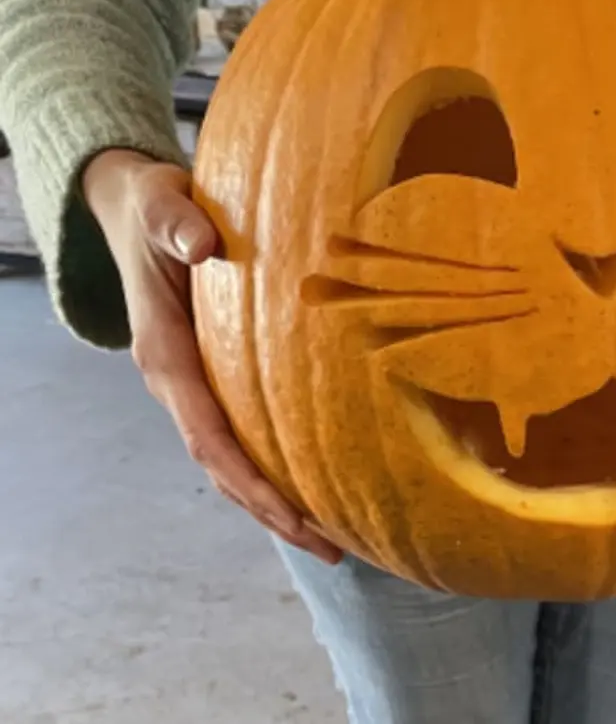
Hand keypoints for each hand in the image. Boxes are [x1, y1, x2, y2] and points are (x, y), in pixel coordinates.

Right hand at [84, 149, 341, 563]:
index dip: (247, 479)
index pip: (207, 436)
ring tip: (337, 539)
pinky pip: (248, 432)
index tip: (289, 515)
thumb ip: (179, 225)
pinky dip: (280, 465)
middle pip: (226, 466)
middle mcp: (180, 383)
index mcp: (166, 358)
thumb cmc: (155, 209)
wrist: (136, 207)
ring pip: (237, 458)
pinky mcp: (218, 374)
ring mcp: (199, 384)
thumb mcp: (162, 207)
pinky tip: (321, 482)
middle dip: (275, 511)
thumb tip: (203, 247)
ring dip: (281, 500)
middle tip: (333, 549)